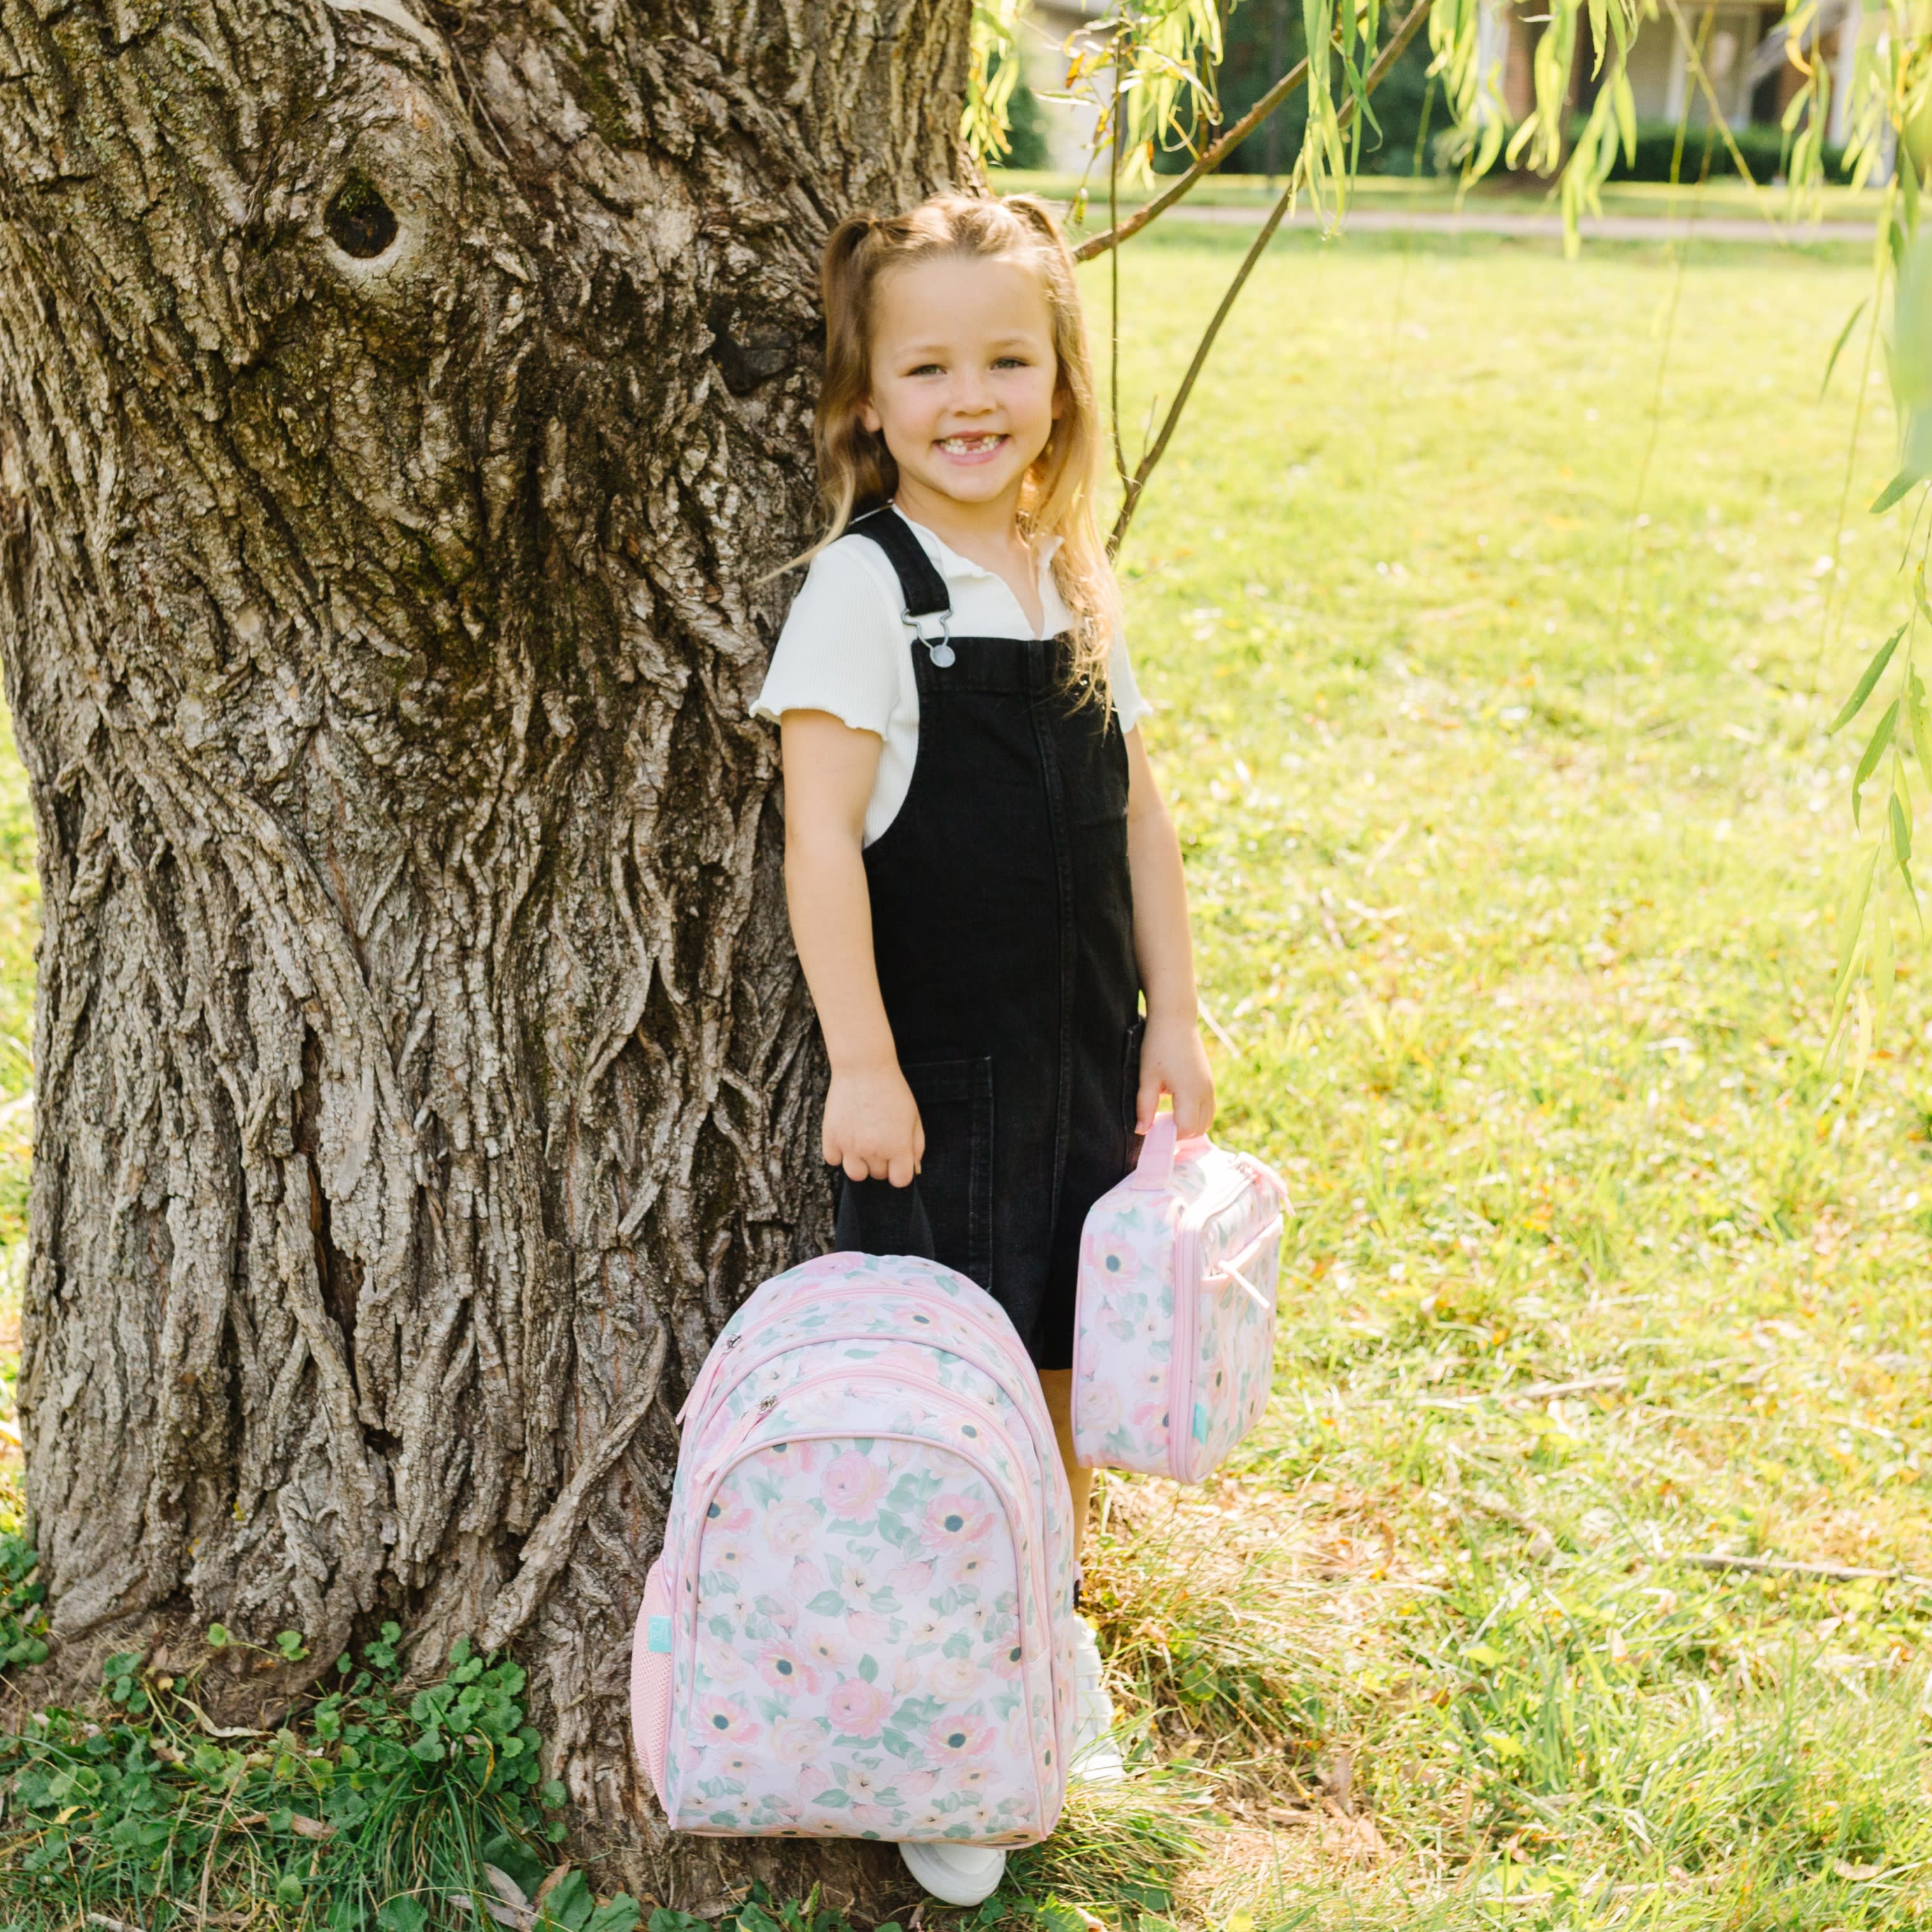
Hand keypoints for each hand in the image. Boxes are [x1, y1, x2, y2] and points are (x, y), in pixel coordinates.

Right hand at [823, 1062, 924, 1184]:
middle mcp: (874, 1150)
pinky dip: (839, 1153)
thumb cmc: (893, 1091)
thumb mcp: (913, 1117)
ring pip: (855, 1174)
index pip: (900, 1181)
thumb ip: (916, 1146)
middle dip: (881, 1162)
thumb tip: (913, 1170)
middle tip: (880, 1138)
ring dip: (860, 1163)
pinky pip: (833, 1160)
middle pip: (878, 1175)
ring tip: (862, 1142)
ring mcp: (850, 1146)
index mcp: (898, 1147)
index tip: (897, 1160)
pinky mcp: (831, 1137)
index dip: (900, 1171)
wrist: (864, 1067)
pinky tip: (847, 1136)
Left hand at [1136, 1011, 1214, 1137]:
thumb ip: (1145, 1107)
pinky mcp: (1209, 1082)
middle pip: (1199, 1129)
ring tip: (1169, 1117)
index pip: (1186, 1129)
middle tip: (1160, 1126)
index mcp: (1190, 1093)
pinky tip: (1178, 1106)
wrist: (1175, 1020)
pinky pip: (1209, 1108)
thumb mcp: (1147, 1078)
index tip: (1155, 1131)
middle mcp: (1205, 1093)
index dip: (1170, 1135)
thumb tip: (1142, 1132)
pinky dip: (1197, 1115)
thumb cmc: (1158, 1047)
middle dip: (1180, 1133)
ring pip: (1207, 1120)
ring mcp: (1209, 1087)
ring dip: (1191, 1125)